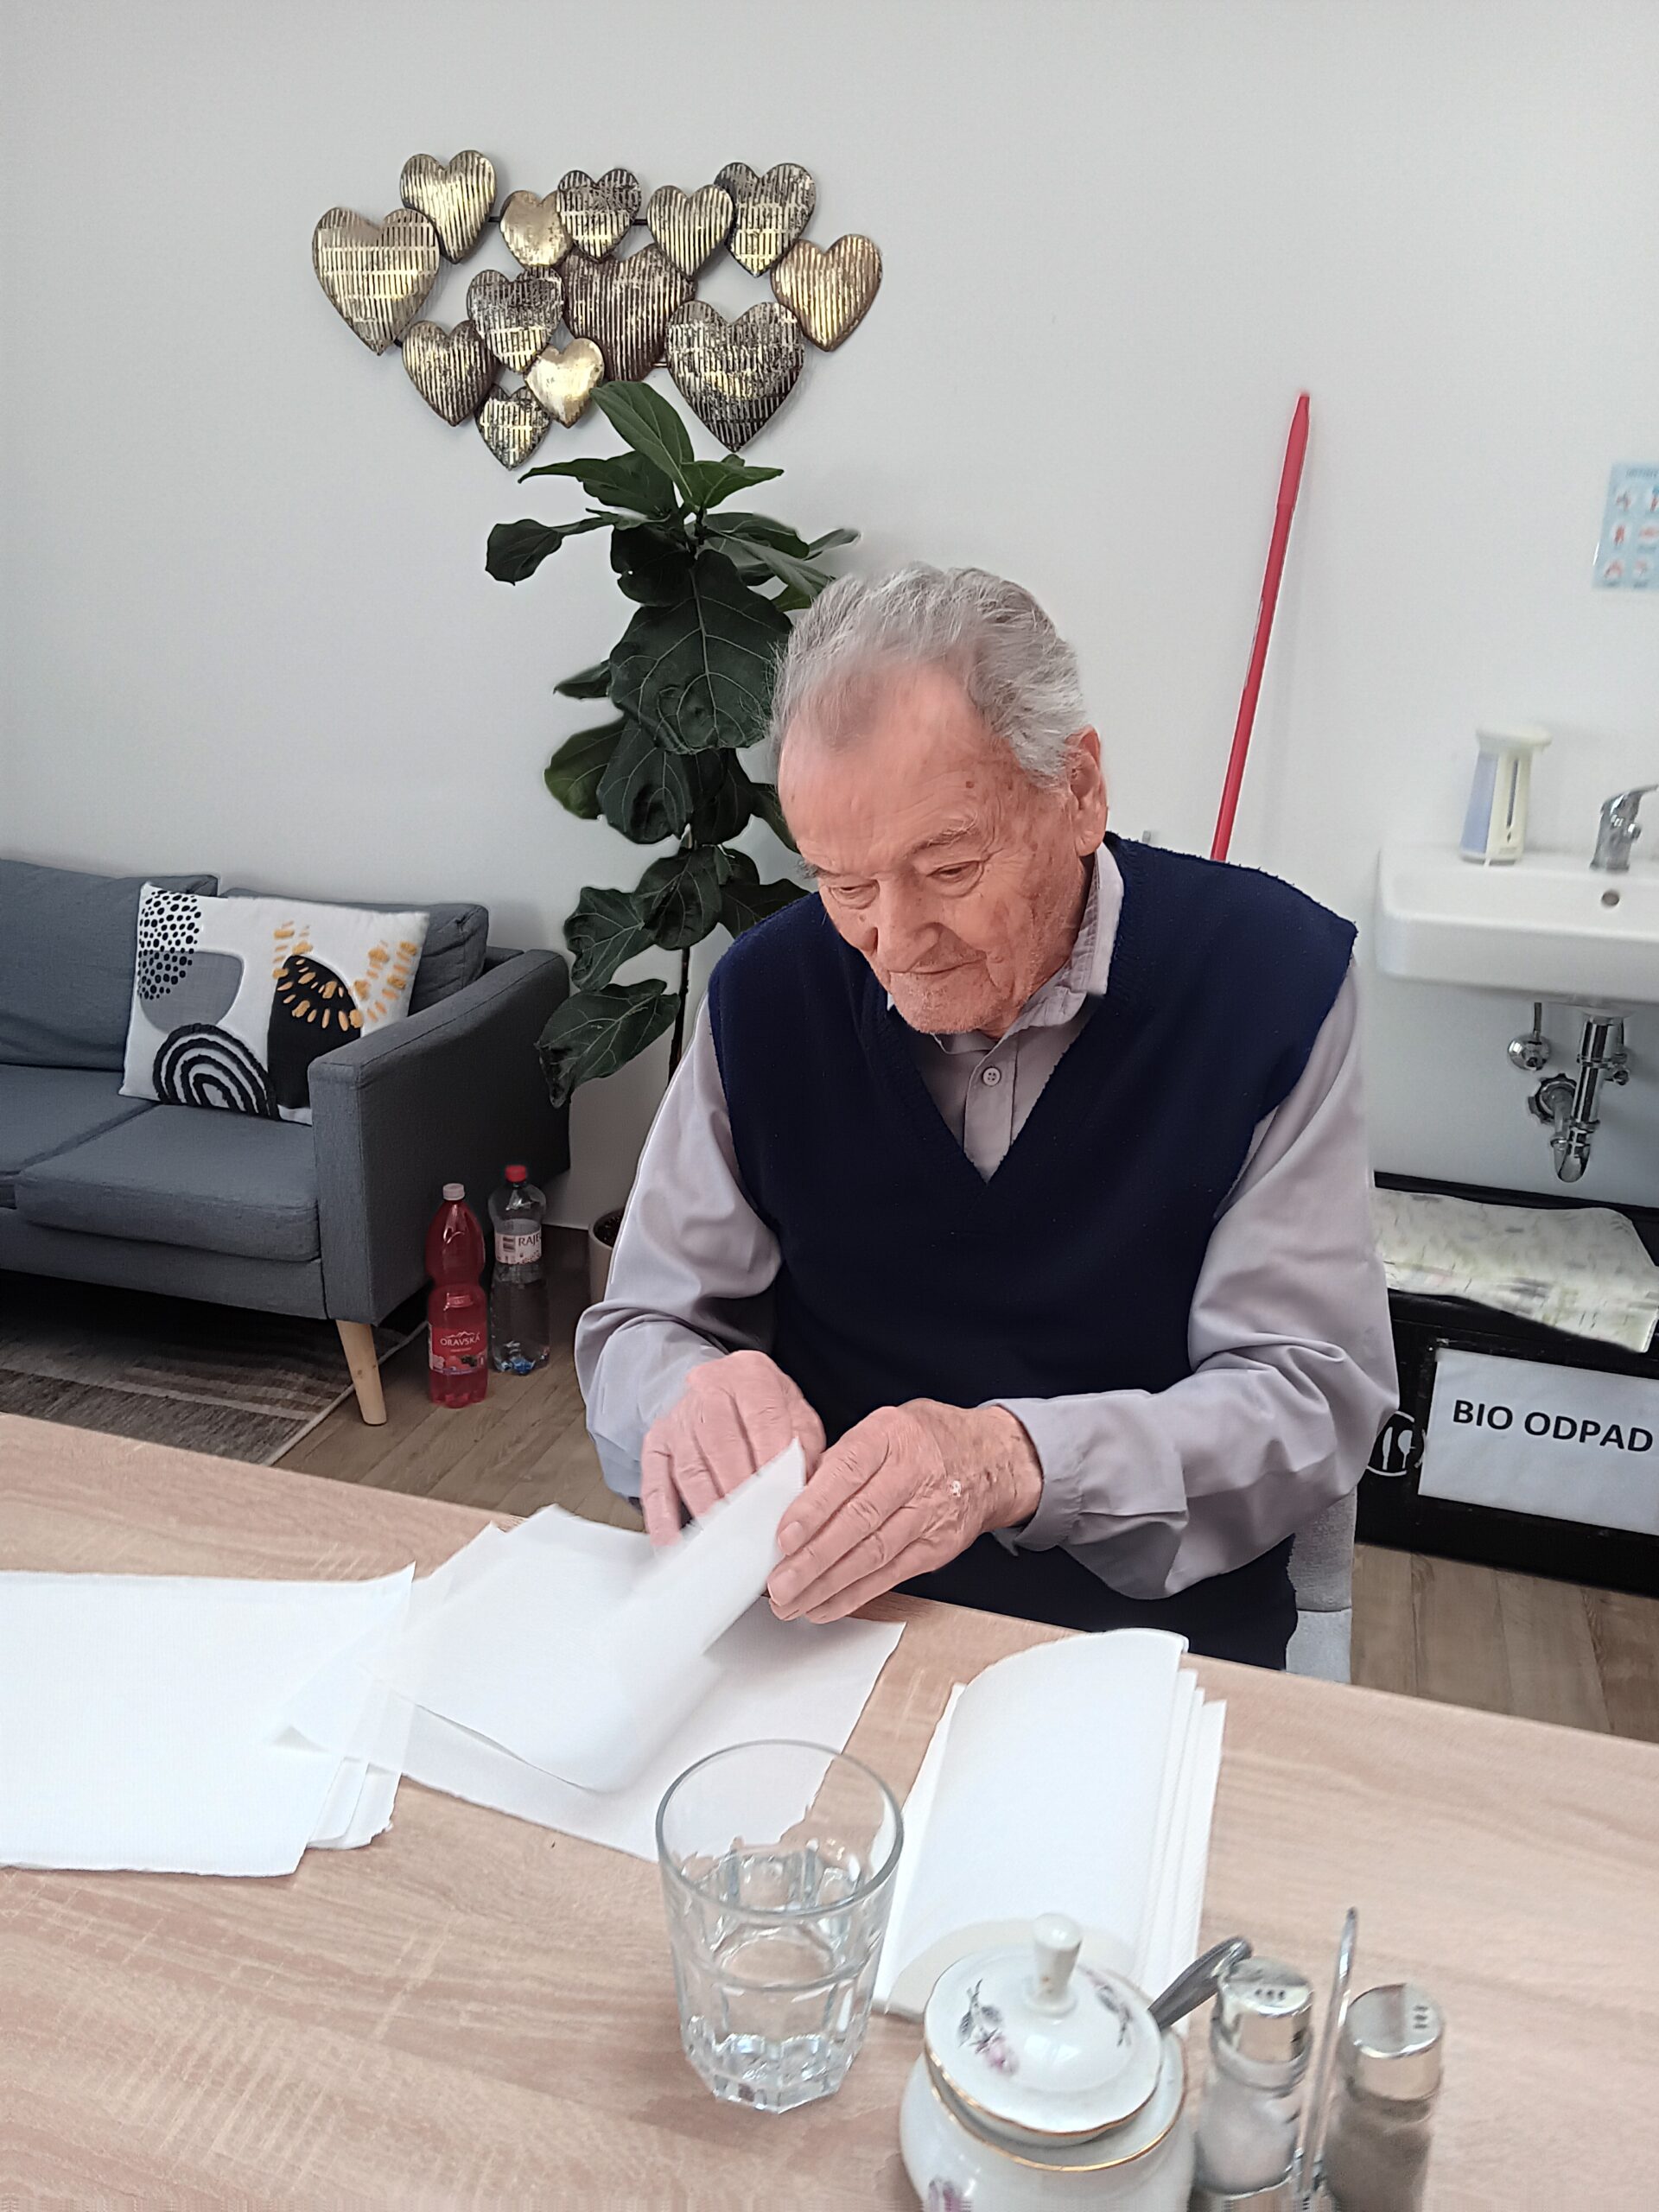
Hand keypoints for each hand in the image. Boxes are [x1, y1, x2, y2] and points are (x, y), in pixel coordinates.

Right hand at [640, 1351, 825, 1546]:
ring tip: (725, 1539)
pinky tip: (674, 1543)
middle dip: (740, 1489)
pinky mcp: (655, 1445)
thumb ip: (804, 1443)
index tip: (781, 1492)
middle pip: (720, 1444)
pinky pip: (654, 1483)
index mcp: (747, 1376)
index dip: (771, 1456)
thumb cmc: (762, 1406)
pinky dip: (662, 1517)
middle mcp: (706, 1391)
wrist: (718, 1387)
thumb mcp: (794, 1409)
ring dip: (708, 1507)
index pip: (761, 1416)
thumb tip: (802, 1487)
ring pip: (689, 1468)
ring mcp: (677, 1419)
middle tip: (756, 1524)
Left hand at [766, 1401, 1043, 1622]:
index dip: (814, 1508)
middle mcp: (912, 1475)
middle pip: (859, 1522)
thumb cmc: (924, 1440)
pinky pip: (890, 1577)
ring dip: (827, 1586)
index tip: (784, 1536)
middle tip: (779, 1583)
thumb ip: (838, 1460)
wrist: (989, 1459)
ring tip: (791, 1602)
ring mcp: (927, 1515)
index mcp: (890, 1436)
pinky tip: (824, 1606)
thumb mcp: (881, 1427)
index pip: (847, 1473)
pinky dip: (853, 1596)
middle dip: (814, 1559)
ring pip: (872, 1556)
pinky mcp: (936, 1548)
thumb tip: (790, 1502)